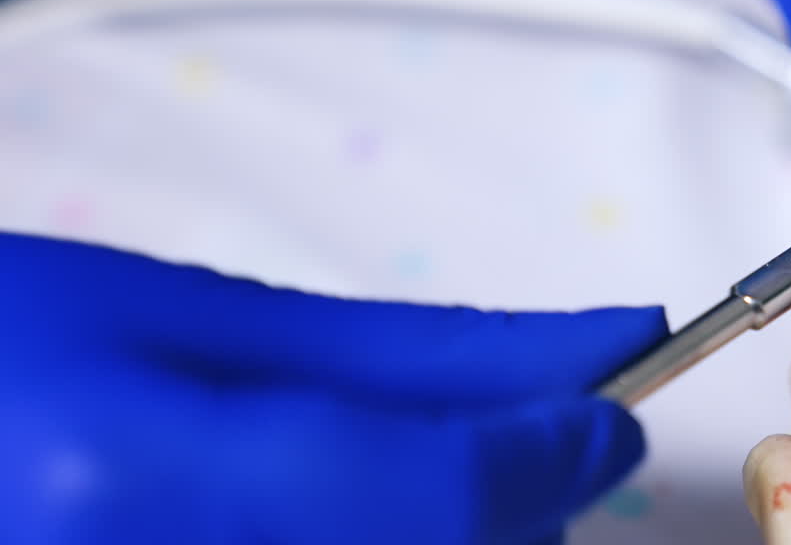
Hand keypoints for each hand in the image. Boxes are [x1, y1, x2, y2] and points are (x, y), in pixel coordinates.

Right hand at [0, 233, 666, 544]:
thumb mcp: (190, 322)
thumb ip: (402, 356)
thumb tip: (588, 355)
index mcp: (134, 487)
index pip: (434, 497)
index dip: (546, 453)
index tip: (605, 416)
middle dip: (517, 515)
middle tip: (517, 451)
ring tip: (404, 478)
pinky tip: (352, 516)